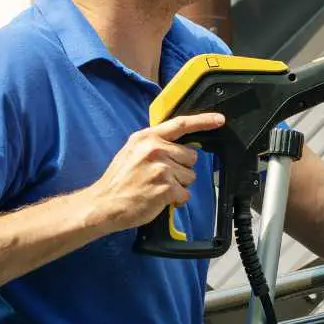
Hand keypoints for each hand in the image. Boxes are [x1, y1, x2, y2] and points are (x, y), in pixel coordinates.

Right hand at [83, 112, 225, 230]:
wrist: (104, 203)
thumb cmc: (120, 180)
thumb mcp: (133, 152)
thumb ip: (156, 145)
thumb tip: (182, 146)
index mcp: (147, 137)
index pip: (181, 124)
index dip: (203, 121)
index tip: (219, 120)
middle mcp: (155, 149)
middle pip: (191, 156)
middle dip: (182, 168)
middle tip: (161, 176)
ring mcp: (162, 168)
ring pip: (190, 176)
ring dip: (179, 185)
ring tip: (157, 187)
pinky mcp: (166, 187)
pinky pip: (185, 194)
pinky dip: (176, 199)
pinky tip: (159, 198)